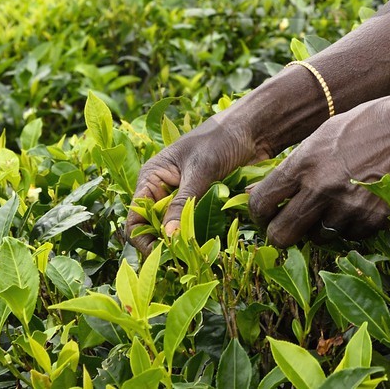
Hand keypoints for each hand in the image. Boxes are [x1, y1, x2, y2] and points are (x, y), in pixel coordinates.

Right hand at [125, 111, 257, 253]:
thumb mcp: (200, 170)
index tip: (161, 254)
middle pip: (154, 226)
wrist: (252, 129)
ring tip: (195, 255)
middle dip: (165, 243)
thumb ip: (183, 202)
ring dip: (184, 240)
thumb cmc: (220, 139)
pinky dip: (200, 233)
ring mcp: (184, 196)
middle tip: (182, 259)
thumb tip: (168, 237)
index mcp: (153, 177)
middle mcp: (164, 189)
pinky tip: (209, 243)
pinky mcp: (203, 202)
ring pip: (176, 228)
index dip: (143, 237)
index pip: (136, 215)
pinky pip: (195, 224)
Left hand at [248, 95, 389, 246]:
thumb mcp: (321, 136)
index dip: (258, 215)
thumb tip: (255, 193)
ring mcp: (347, 207)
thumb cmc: (365, 124)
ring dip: (321, 227)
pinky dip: (350, 225)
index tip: (266, 216)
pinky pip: (349, 236)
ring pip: (317, 238)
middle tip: (288, 227)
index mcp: (303, 163)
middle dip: (280, 234)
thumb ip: (290, 167)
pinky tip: (360, 201)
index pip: (261, 204)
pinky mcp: (371, 220)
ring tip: (336, 201)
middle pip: (282, 234)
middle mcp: (320, 189)